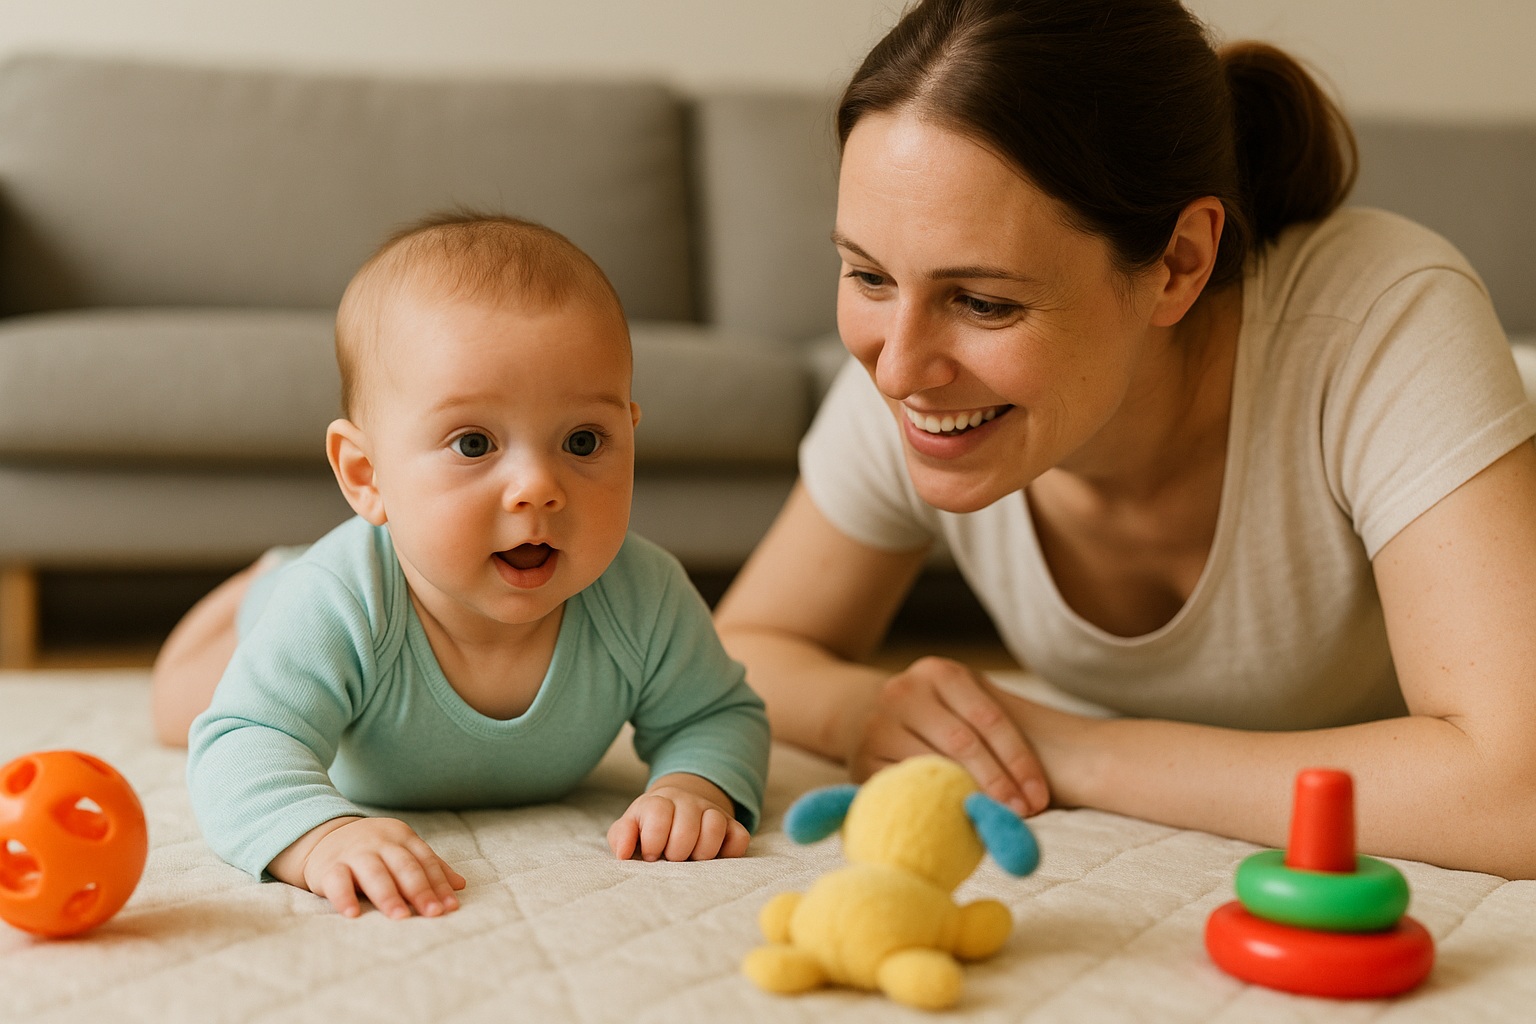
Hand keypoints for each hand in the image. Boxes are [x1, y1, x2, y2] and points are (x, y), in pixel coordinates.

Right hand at [269, 816, 466, 918]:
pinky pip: (338, 882)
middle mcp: (379, 842)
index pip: (425, 861)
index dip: (439, 883)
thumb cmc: (373, 850)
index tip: (450, 906)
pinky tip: (353, 914)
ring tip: (401, 917)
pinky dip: (345, 898)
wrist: (323, 837)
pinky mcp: (329, 867)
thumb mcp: (401, 850)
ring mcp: (354, 853)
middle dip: (420, 890)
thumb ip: (429, 866)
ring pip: (374, 873)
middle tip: (433, 913)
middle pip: (404, 866)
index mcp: (402, 837)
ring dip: (388, 896)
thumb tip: (460, 885)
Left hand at [608, 773, 749, 861]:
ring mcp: (712, 811)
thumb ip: (621, 837)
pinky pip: (740, 838)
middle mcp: (687, 802)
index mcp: (659, 802)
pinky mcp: (732, 825)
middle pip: (687, 827)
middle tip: (671, 858)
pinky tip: (715, 857)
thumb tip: (624, 853)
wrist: (678, 807)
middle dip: (676, 852)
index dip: (653, 841)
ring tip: (692, 859)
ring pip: (715, 826)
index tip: (651, 854)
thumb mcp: (629, 828)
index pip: (659, 815)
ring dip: (702, 852)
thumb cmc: (649, 827)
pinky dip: (730, 852)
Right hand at [848, 656, 1050, 815]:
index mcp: (938, 672)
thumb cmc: (938, 719)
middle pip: (964, 743)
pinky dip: (936, 807)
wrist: (866, 715)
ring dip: (970, 799)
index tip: (1040, 797)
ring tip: (997, 821)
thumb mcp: (961, 704)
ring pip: (935, 767)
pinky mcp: (861, 760)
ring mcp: (877, 724)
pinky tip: (958, 822)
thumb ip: (990, 727)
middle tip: (1024, 815)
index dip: (1019, 761)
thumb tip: (1035, 787)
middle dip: (1000, 784)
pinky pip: (907, 789)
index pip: (989, 718)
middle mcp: (903, 691)